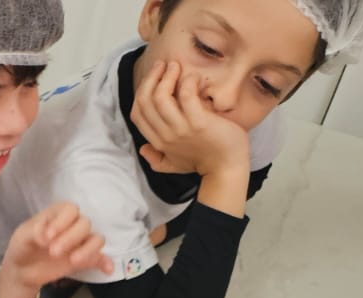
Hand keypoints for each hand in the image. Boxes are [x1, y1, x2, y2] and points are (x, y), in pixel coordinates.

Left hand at [0, 202, 113, 297]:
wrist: (22, 269)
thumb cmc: (23, 246)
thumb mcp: (22, 236)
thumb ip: (34, 231)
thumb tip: (46, 237)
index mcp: (58, 214)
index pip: (71, 209)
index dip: (62, 222)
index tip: (47, 237)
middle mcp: (73, 225)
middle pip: (85, 224)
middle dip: (71, 238)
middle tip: (53, 253)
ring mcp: (80, 242)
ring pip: (96, 239)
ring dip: (88, 250)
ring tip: (73, 262)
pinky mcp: (84, 259)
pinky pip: (100, 258)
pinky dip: (105, 262)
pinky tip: (107, 270)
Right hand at [133, 61, 249, 178]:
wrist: (225, 168)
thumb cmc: (202, 162)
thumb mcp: (173, 164)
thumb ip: (156, 158)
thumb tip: (142, 149)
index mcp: (157, 142)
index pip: (137, 113)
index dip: (142, 90)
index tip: (154, 77)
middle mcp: (165, 136)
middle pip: (145, 101)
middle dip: (152, 77)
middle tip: (165, 65)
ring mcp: (181, 130)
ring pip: (160, 96)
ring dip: (168, 75)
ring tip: (177, 66)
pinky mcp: (198, 123)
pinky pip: (186, 95)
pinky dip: (188, 81)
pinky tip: (195, 78)